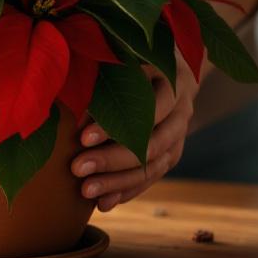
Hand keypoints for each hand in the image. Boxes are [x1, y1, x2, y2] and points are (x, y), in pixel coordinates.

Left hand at [71, 57, 199, 211]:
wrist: (164, 63)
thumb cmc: (131, 53)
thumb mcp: (121, 54)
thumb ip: (102, 76)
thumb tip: (74, 112)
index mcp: (173, 80)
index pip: (148, 110)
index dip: (115, 126)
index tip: (81, 137)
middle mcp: (183, 109)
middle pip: (153, 144)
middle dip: (113, 159)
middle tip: (77, 169)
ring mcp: (180, 134)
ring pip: (154, 166)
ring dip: (119, 182)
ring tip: (86, 191)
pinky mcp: (173, 152)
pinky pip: (153, 177)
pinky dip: (128, 191)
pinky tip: (103, 204)